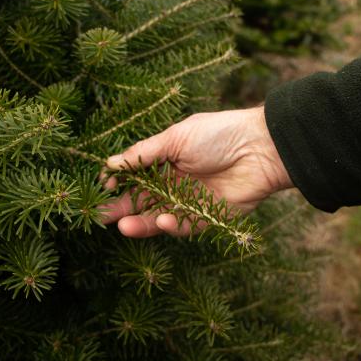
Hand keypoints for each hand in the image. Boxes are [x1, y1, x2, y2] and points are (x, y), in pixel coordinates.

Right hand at [99, 105, 292, 237]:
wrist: (260, 149)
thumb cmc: (218, 135)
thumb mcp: (176, 137)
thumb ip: (144, 153)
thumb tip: (110, 163)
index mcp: (167, 158)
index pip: (136, 174)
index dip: (120, 181)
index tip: (105, 185)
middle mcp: (175, 181)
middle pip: (143, 198)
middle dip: (121, 207)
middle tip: (100, 216)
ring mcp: (190, 200)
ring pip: (158, 215)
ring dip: (140, 222)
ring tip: (122, 225)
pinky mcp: (206, 217)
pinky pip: (183, 225)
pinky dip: (170, 225)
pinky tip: (160, 220)